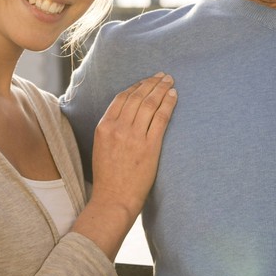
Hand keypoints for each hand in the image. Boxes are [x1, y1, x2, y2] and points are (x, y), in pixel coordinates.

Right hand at [91, 72, 176, 216]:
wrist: (114, 199)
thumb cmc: (108, 177)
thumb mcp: (101, 147)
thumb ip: (111, 129)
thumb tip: (126, 115)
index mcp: (104, 126)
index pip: (122, 98)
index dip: (136, 86)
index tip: (146, 81)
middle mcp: (118, 128)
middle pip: (138, 97)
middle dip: (152, 83)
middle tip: (163, 76)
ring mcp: (134, 136)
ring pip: (150, 104)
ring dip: (162, 89)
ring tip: (170, 82)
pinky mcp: (149, 146)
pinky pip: (161, 118)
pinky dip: (168, 104)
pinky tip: (174, 96)